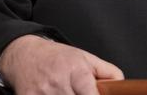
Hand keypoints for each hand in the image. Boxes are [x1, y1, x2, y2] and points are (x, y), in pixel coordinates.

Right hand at [0, 34, 123, 94]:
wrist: (25, 54)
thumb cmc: (59, 58)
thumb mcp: (87, 58)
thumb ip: (108, 72)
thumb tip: (121, 86)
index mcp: (76, 71)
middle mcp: (58, 82)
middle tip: (79, 92)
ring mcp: (42, 93)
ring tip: (68, 92)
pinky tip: (53, 94)